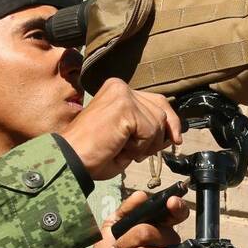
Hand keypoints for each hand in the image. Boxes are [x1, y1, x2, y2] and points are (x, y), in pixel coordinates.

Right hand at [59, 78, 182, 180]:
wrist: (71, 160)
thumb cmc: (94, 154)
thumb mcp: (128, 139)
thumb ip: (149, 130)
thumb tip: (175, 134)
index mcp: (118, 91)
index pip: (157, 100)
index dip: (169, 122)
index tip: (175, 139)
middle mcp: (120, 86)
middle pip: (161, 110)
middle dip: (157, 137)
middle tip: (135, 152)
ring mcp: (122, 94)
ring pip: (158, 123)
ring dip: (145, 145)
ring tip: (121, 148)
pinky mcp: (124, 107)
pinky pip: (150, 132)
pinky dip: (139, 147)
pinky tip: (119, 148)